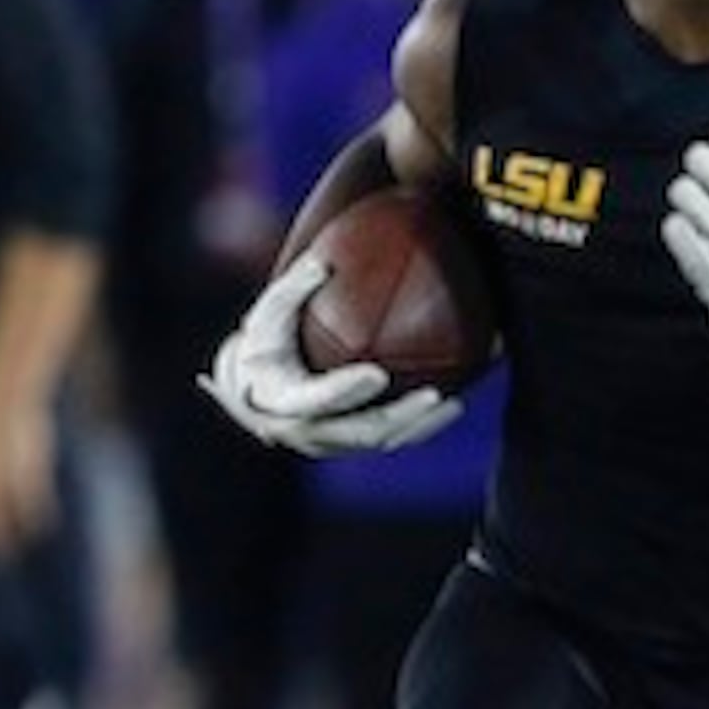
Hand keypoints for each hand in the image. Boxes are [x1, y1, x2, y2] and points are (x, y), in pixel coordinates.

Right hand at [199, 262, 463, 457]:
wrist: (254, 390)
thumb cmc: (264, 343)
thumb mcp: (268, 313)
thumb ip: (293, 287)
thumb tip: (323, 261)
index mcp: (282, 400)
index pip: (317, 399)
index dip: (346, 390)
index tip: (378, 374)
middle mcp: (306, 431)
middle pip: (359, 432)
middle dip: (399, 417)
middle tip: (433, 395)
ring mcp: (330, 445)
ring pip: (380, 442)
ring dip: (418, 426)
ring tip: (455, 404)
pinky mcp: (349, 447)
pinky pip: (389, 440)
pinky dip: (419, 426)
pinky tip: (452, 404)